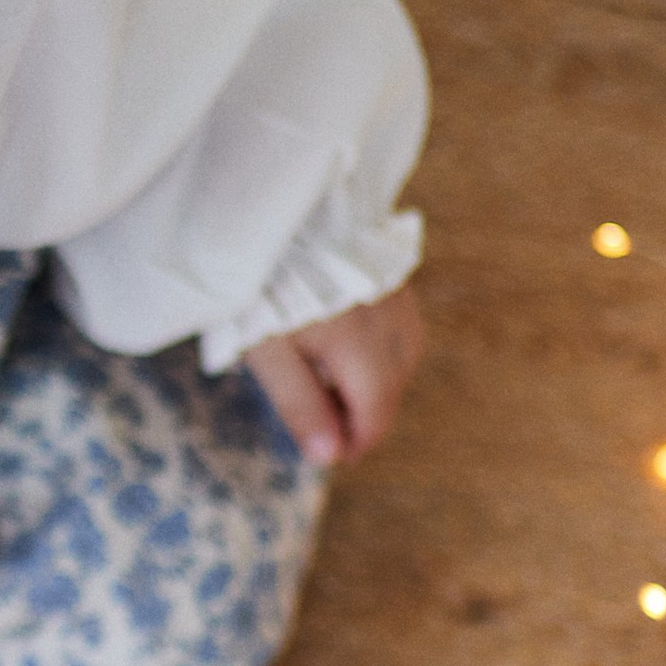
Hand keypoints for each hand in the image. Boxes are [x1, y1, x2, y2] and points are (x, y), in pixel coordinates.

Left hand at [242, 285, 422, 468]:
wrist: (274, 209)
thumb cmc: (263, 282)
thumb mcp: (266, 350)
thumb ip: (299, 403)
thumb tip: (328, 456)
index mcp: (356, 343)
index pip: (375, 411)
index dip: (357, 441)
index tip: (332, 456)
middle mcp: (385, 319)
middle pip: (392, 387)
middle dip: (365, 415)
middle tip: (328, 430)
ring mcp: (392, 292)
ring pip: (402, 355)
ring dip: (377, 382)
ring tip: (335, 389)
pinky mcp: (389, 272)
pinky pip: (401, 324)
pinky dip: (382, 348)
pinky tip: (352, 348)